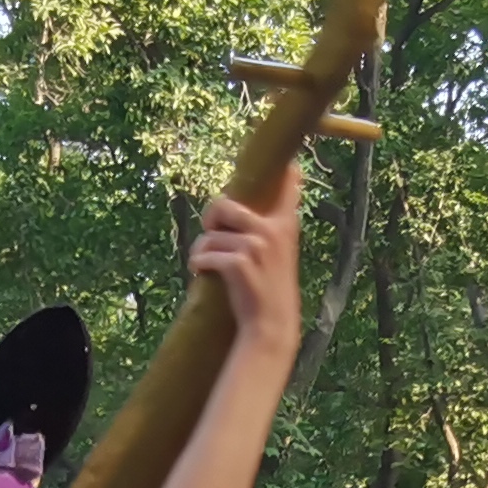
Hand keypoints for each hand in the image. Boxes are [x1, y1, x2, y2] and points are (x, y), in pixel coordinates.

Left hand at [193, 166, 306, 363]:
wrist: (270, 325)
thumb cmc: (268, 289)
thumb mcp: (277, 255)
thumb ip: (266, 230)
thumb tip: (235, 205)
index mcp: (285, 225)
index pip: (287, 187)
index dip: (285, 172)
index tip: (289, 162)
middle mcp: (272, 230)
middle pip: (223, 204)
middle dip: (210, 219)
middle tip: (211, 232)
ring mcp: (256, 246)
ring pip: (210, 234)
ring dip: (202, 250)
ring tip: (208, 264)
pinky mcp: (237, 263)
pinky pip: (204, 254)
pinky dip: (198, 264)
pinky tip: (202, 273)